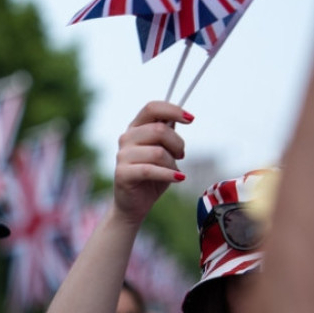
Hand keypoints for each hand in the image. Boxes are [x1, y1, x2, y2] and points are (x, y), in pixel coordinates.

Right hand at [112, 101, 190, 222]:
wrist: (134, 204)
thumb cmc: (152, 176)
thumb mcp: (163, 151)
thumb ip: (167, 135)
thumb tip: (180, 117)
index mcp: (135, 128)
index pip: (152, 108)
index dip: (173, 110)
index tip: (191, 119)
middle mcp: (126, 138)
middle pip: (159, 129)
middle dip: (178, 143)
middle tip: (181, 155)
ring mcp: (122, 156)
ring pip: (158, 152)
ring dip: (173, 163)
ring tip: (174, 172)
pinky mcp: (122, 173)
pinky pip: (150, 170)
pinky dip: (169, 174)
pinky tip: (178, 178)